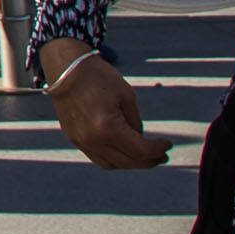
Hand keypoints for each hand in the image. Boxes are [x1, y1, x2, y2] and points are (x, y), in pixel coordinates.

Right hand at [42, 44, 163, 167]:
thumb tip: (140, 139)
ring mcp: (81, 141)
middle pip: (128, 161)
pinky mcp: (74, 139)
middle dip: (149, 161)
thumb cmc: (98, 77)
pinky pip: (98, 158)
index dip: (158, 149)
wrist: (66, 68)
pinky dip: (115, 159)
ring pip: (113, 165)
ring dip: (132, 163)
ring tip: (145, 157)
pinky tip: (125, 151)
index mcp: (108, 127)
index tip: (168, 144)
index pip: (141, 149)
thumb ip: (135, 122)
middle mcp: (93, 140)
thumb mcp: (126, 96)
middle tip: (162, 156)